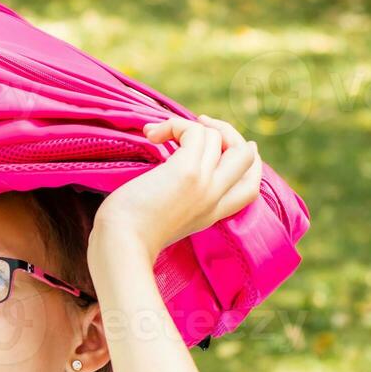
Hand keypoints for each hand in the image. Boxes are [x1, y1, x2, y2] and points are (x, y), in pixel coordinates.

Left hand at [92, 114, 262, 263]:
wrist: (120, 246)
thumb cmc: (128, 235)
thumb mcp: (164, 220)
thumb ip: (178, 202)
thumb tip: (165, 175)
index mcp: (212, 215)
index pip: (250, 186)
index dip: (245, 160)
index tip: (224, 143)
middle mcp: (215, 199)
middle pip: (247, 157)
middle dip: (228, 132)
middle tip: (199, 125)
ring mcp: (205, 185)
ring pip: (218, 138)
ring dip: (187, 126)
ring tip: (156, 134)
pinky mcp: (187, 172)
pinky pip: (195, 132)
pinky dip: (174, 125)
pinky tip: (152, 135)